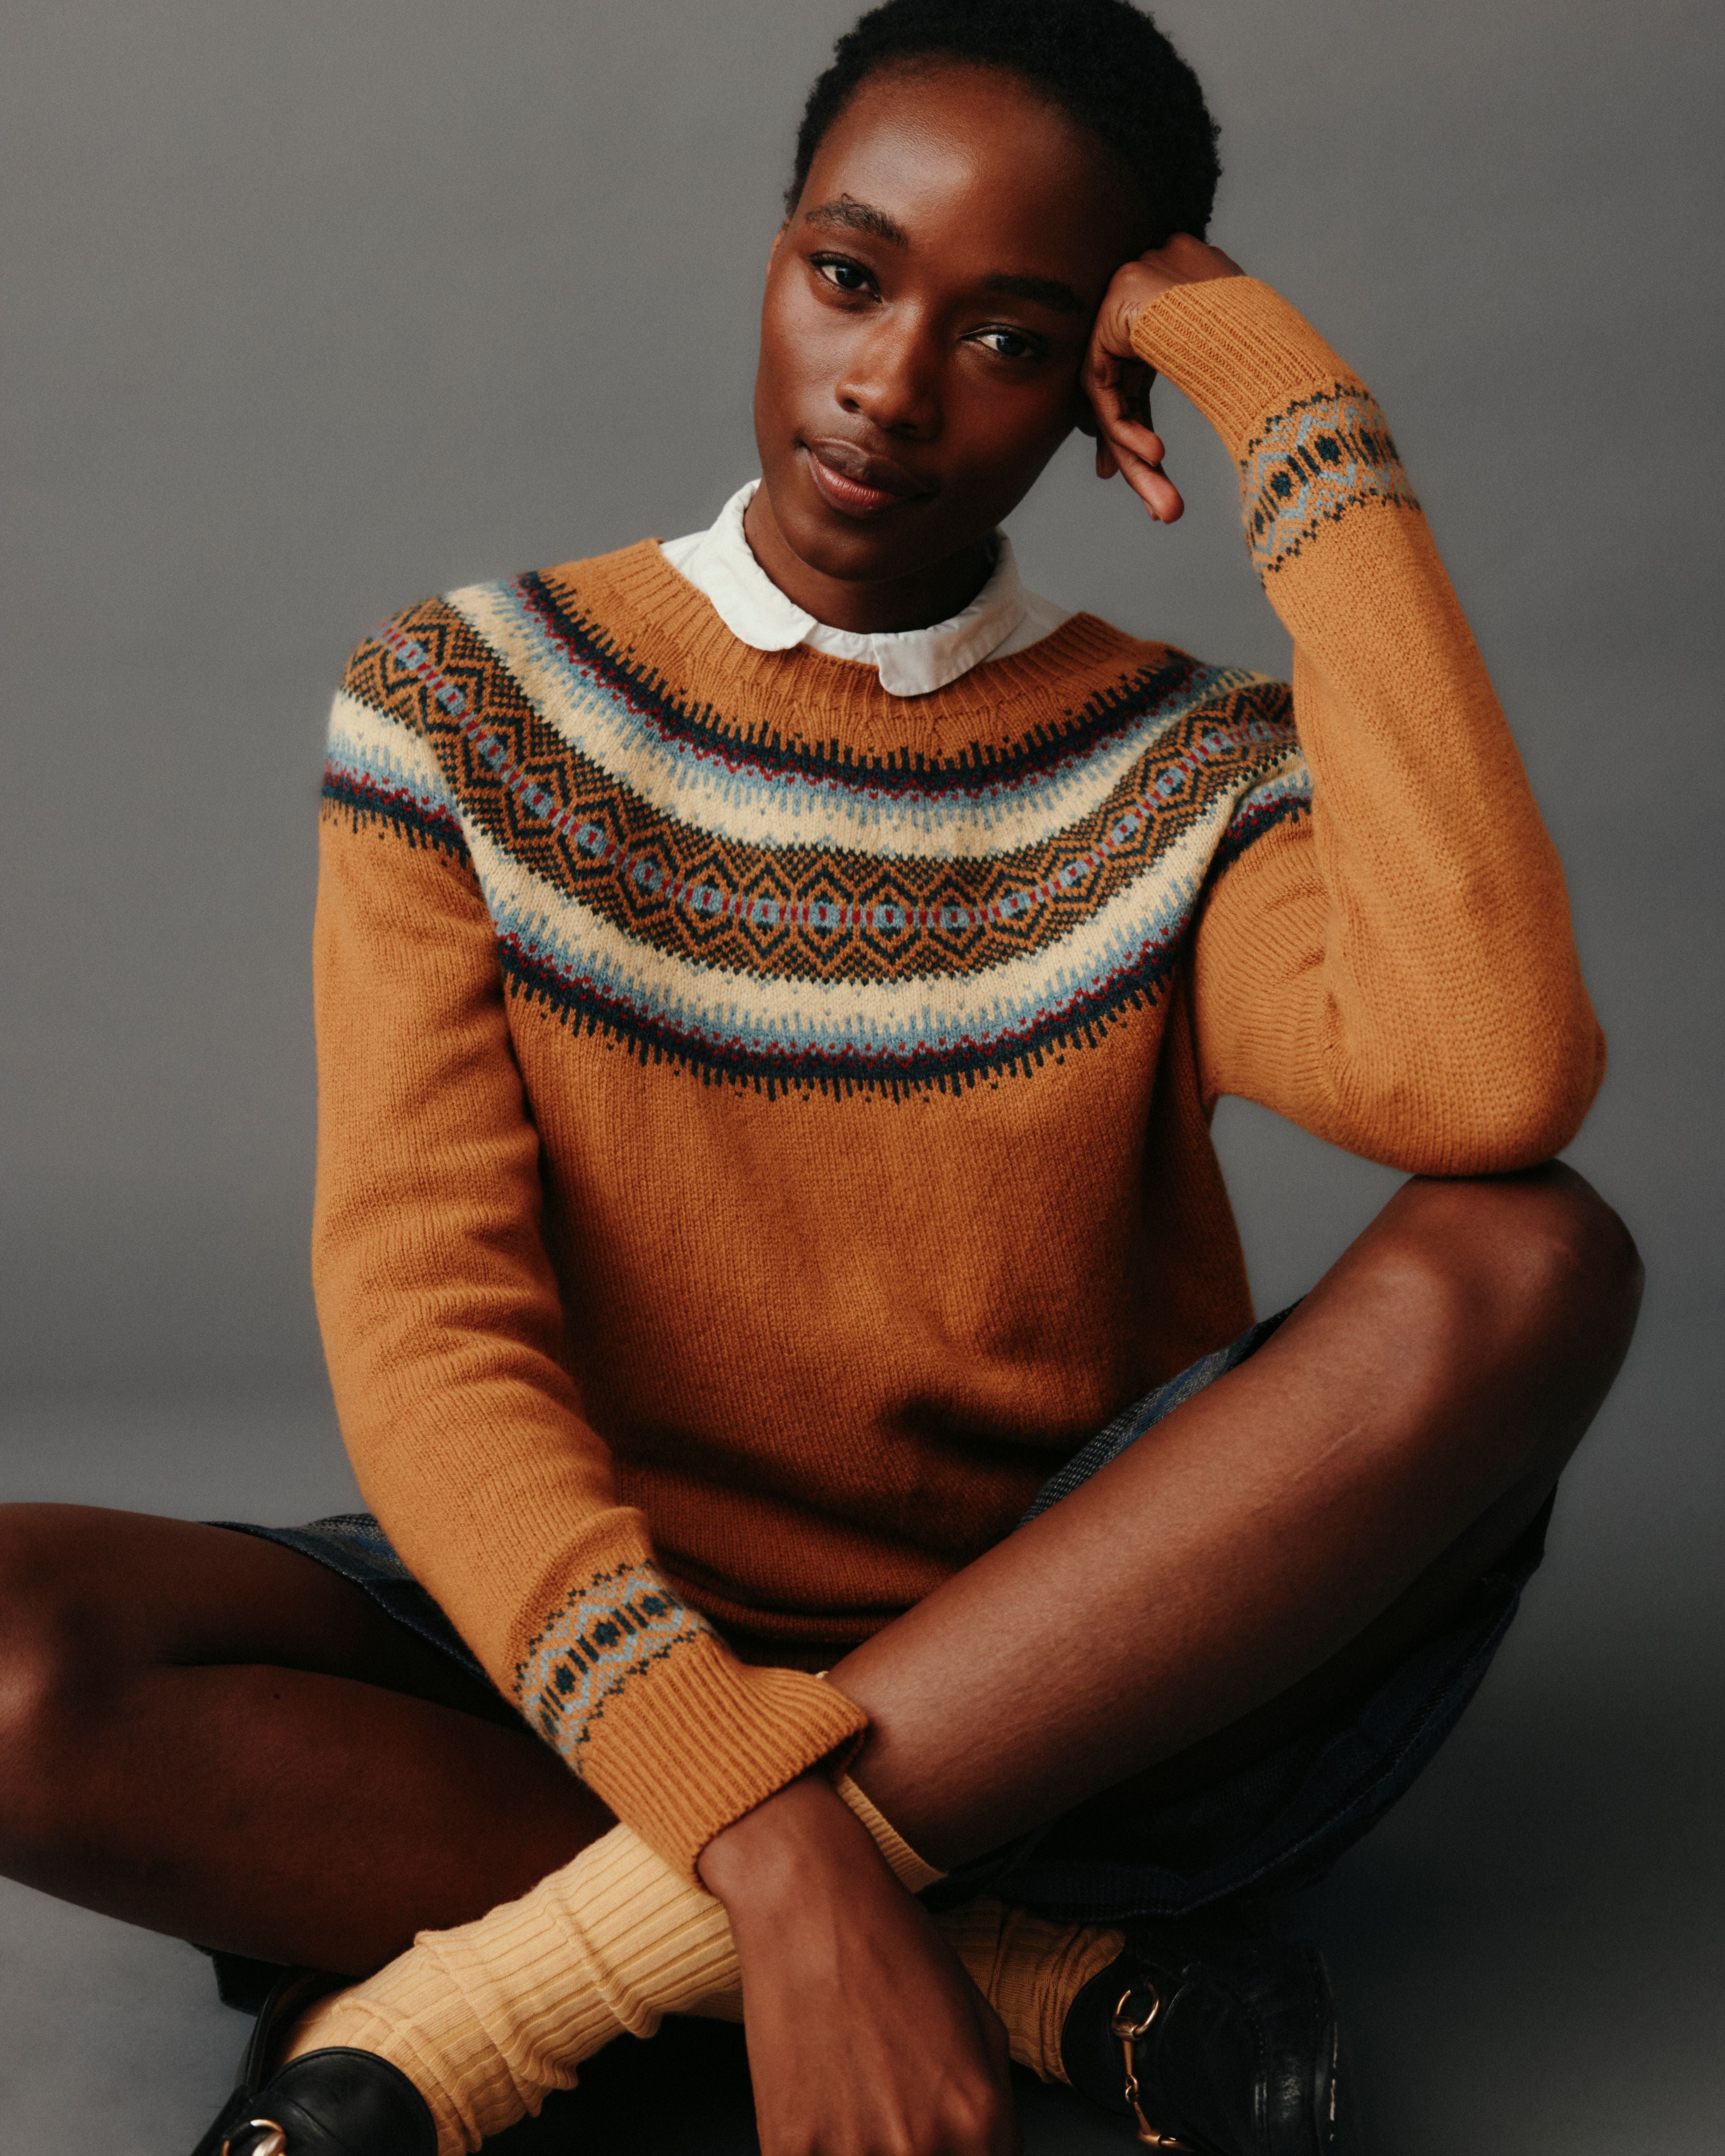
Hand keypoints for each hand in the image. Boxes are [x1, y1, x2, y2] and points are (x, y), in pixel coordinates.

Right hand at [698, 1775, 1018, 2155]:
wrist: (812, 1905)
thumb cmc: (893, 1950)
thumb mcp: (981, 2022)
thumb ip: (995, 2110)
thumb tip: (985, 2155)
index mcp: (978, 2120)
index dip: (963, 2153)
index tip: (943, 2138)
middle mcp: (921, 2147)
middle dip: (918, 2151)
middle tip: (894, 2106)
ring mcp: (851, 2154)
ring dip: (864, 2149)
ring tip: (855, 2098)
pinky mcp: (789, 2149)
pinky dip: (820, 2147)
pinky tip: (822, 2105)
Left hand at [1080, 232, 1244, 522]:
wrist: (1240, 293)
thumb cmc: (1256, 327)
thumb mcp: (1237, 371)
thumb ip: (1216, 392)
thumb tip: (1212, 439)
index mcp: (1159, 332)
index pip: (1137, 400)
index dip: (1144, 448)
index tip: (1157, 495)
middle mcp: (1132, 329)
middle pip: (1129, 409)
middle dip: (1144, 469)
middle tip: (1166, 516)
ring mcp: (1116, 323)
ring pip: (1117, 410)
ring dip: (1139, 465)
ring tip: (1166, 510)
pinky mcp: (1107, 326)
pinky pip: (1107, 394)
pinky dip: (1128, 430)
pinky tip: (1155, 457)